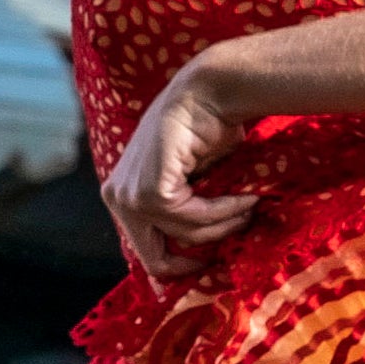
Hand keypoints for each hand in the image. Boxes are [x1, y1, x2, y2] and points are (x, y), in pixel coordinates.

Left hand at [101, 52, 265, 281]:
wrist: (207, 94)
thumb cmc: (203, 133)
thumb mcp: (189, 183)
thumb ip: (186, 214)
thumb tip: (202, 259)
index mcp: (120, 197)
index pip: (146, 255)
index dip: (180, 269)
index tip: (212, 267)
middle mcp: (116, 198)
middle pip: (158, 260)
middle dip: (202, 256)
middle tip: (235, 234)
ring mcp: (130, 197)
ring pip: (186, 236)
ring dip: (225, 223)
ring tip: (248, 202)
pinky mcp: (150, 193)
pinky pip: (194, 219)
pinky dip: (224, 209)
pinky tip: (241, 194)